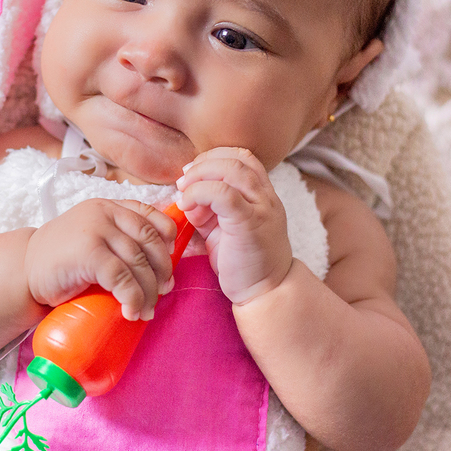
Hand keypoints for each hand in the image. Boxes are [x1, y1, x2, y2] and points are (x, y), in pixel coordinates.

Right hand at [24, 199, 176, 319]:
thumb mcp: (93, 238)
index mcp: (108, 206)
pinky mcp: (88, 253)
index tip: (170, 259)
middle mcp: (104, 213)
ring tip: (146, 310)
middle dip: (162, 269)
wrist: (24, 271)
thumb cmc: (62, 260)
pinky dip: (132, 298)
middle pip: (149, 240)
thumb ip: (119, 240)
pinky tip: (131, 312)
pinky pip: (122, 278)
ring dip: (149, 291)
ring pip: (138, 262)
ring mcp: (95, 231)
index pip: (150, 215)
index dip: (167, 237)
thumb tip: (161, 270)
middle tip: (163, 291)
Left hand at [175, 147, 292, 303]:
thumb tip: (185, 195)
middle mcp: (266, 197)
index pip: (242, 157)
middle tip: (184, 181)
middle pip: (236, 158)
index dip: (213, 158)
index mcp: (262, 195)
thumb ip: (210, 208)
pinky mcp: (250, 223)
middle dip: (203, 164)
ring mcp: (261, 208)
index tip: (192, 174)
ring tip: (185, 192)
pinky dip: (200, 193)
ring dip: (201, 175)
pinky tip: (188, 207)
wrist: (266, 292)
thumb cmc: (244, 262)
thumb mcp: (224, 228)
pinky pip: (225, 194)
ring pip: (232, 170)